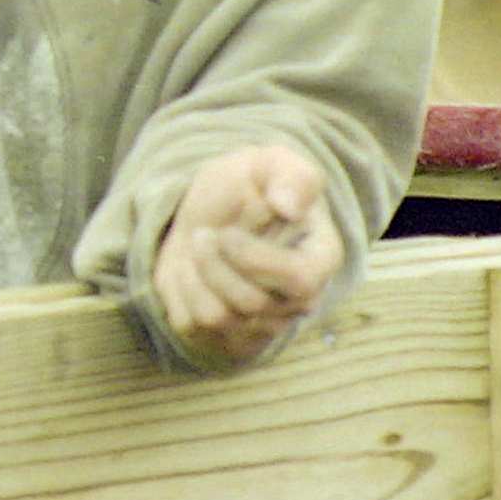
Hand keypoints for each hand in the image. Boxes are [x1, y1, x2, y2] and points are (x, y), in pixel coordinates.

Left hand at [154, 144, 340, 363]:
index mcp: (320, 258)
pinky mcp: (226, 335)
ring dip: (194, 275)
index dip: (255, 259)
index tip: (225, 232)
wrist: (211, 211)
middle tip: (202, 233)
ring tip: (197, 248)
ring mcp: (263, 324)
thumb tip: (289, 207)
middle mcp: (298, 301)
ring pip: (219, 318)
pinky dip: (180, 294)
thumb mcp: (271, 163)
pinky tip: (190, 271)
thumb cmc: (248, 187)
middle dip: (213, 263)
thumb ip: (292, 175)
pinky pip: (193, 326)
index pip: (299, 279)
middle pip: (252, 303)